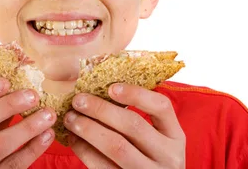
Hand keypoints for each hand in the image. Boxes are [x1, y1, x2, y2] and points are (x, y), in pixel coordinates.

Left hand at [64, 83, 185, 167]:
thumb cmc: (152, 161)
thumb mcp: (159, 142)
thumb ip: (142, 121)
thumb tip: (103, 91)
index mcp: (176, 136)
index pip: (161, 106)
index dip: (136, 94)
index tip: (111, 87)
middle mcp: (168, 156)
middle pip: (133, 125)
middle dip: (101, 109)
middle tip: (78, 100)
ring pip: (116, 146)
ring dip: (89, 129)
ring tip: (71, 119)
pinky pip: (103, 167)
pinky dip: (85, 150)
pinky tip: (74, 139)